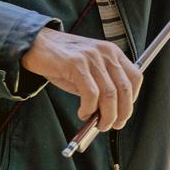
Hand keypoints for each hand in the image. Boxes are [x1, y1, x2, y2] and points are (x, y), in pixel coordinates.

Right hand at [21, 27, 141, 130]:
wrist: (34, 44)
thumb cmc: (61, 61)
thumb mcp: (88, 70)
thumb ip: (101, 86)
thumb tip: (110, 113)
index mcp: (113, 53)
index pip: (135, 77)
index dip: (132, 99)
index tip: (124, 113)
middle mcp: (106, 53)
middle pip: (125, 88)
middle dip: (122, 112)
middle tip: (113, 125)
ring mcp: (92, 57)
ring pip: (109, 94)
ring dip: (106, 115)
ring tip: (98, 123)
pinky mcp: (76, 64)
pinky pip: (91, 94)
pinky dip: (89, 109)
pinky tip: (83, 113)